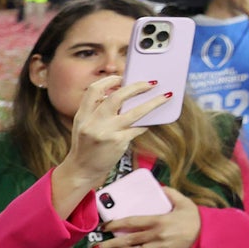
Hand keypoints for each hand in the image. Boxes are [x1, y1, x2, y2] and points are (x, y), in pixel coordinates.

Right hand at [56, 76, 170, 191]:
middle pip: (116, 97)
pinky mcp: (118, 142)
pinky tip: (153, 120)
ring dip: (153, 103)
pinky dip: (146, 123)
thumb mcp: (84, 125)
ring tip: (166, 96)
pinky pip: (138, 128)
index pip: (94, 90)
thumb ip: (97, 111)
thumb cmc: (86, 146)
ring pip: (134, 112)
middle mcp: (93, 122)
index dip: (109, 81)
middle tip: (151, 83)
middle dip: (136, 87)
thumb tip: (124, 95)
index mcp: (82, 115)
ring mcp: (106, 133)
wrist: (81, 170)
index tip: (123, 77)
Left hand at [95, 187, 201, 247]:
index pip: (132, 223)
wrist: (205, 236)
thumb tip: (159, 186)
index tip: (104, 226)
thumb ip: (170, 193)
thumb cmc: (193, 218)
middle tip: (97, 247)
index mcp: (159, 221)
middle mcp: (156, 236)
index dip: (116, 224)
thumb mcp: (184, 202)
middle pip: (128, 241)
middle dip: (111, 245)